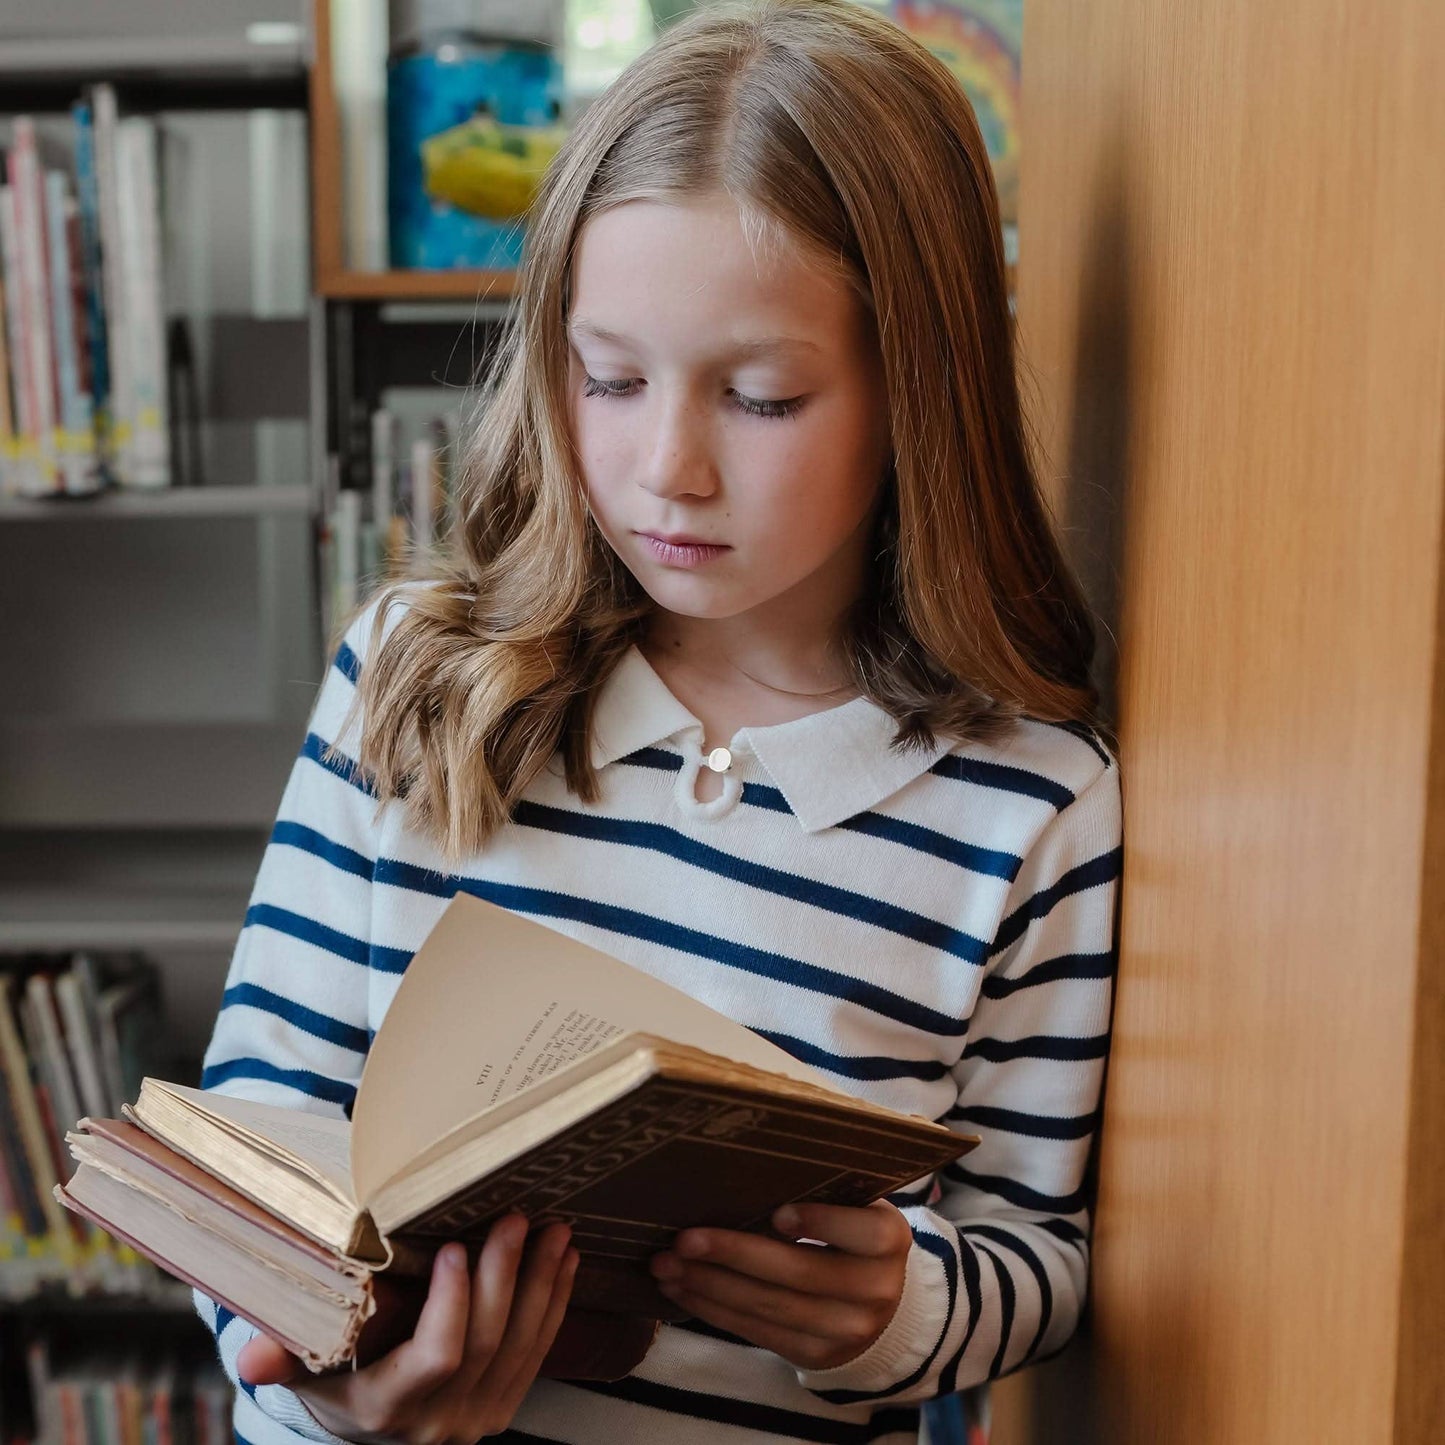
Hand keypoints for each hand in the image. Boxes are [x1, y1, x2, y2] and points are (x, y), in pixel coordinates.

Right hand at [236, 1215, 577, 1442]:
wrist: (365, 1423)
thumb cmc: (334, 1380)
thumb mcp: (306, 1367)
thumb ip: (285, 1355)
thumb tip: (252, 1355)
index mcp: (388, 1407)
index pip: (436, 1357)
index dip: (452, 1304)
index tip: (455, 1249)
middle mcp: (439, 1421)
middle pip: (487, 1343)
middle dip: (505, 1276)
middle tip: (516, 1218)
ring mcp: (477, 1417)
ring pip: (521, 1347)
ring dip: (542, 1284)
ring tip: (553, 1230)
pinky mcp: (502, 1406)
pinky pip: (537, 1354)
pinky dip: (554, 1304)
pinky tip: (565, 1263)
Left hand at [648, 1200, 912, 1371]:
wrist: (882, 1307)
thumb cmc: (852, 1234)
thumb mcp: (855, 1206)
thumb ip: (823, 1188)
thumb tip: (747, 1159)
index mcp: (888, 1238)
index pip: (864, 1231)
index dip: (820, 1222)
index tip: (776, 1212)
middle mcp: (874, 1288)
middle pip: (798, 1272)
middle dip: (734, 1254)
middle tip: (684, 1238)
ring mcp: (845, 1329)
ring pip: (769, 1307)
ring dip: (710, 1285)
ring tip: (666, 1265)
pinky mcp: (813, 1354)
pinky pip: (756, 1332)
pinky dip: (713, 1310)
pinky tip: (681, 1289)